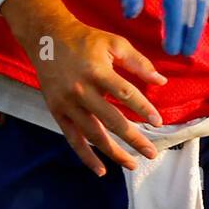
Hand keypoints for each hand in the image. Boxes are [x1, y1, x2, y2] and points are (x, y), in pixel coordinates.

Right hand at [2, 0, 167, 175]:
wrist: (47, 38)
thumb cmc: (86, 40)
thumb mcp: (114, 43)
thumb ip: (138, 62)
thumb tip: (161, 82)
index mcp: (97, 71)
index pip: (125, 93)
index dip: (142, 108)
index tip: (158, 122)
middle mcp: (81, 90)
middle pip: (111, 120)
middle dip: (133, 139)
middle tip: (152, 153)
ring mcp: (67, 103)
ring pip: (93, 134)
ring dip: (113, 153)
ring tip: (132, 165)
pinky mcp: (56, 111)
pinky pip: (72, 139)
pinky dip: (86, 156)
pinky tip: (101, 171)